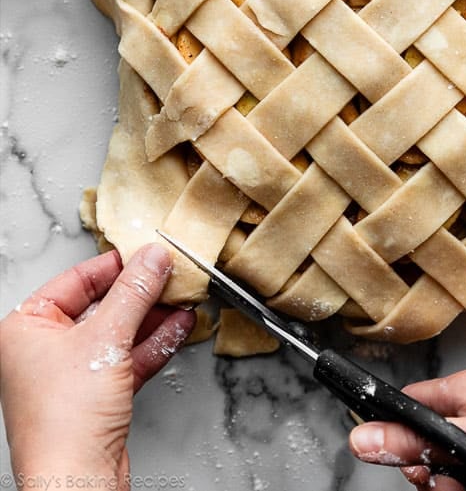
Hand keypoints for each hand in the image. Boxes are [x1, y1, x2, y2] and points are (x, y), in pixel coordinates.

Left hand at [0, 244, 195, 488]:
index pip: (76, 280)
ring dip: (154, 316)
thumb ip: (134, 293)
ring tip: (183, 298)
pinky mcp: (97, 395)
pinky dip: (155, 342)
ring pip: (119, 332)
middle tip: (171, 274)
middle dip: (141, 293)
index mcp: (26, 328)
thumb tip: (152, 259)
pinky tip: (179, 327)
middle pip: (101, 306)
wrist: (76, 477)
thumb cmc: (64, 419)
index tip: (147, 254)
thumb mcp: (106, 338)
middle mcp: (44, 349)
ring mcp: (71, 374)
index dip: (115, 265)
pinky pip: (129, 357)